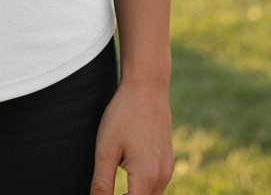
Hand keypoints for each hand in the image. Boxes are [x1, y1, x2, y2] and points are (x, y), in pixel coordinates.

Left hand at [91, 80, 173, 194]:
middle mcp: (162, 177)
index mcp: (147, 177)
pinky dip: (143, 189)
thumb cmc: (123, 114)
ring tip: (115, 190)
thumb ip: (102, 183)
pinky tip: (128, 180)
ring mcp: (168, 169)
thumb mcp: (106, 149)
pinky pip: (156, 186)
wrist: (147, 86)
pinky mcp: (168, 161)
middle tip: (105, 191)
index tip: (102, 193)